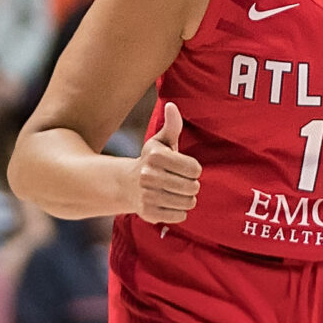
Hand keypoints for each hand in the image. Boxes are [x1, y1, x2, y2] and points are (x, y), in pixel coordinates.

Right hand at [125, 102, 199, 223]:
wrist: (127, 184)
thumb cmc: (152, 161)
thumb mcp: (161, 142)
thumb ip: (171, 125)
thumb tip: (172, 106)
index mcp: (156, 157)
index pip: (194, 169)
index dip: (194, 170)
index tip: (186, 169)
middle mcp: (149, 176)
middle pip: (192, 186)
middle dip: (192, 185)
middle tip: (182, 182)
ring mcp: (147, 195)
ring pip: (188, 202)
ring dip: (187, 199)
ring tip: (178, 193)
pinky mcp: (149, 213)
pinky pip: (180, 216)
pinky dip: (180, 211)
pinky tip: (170, 203)